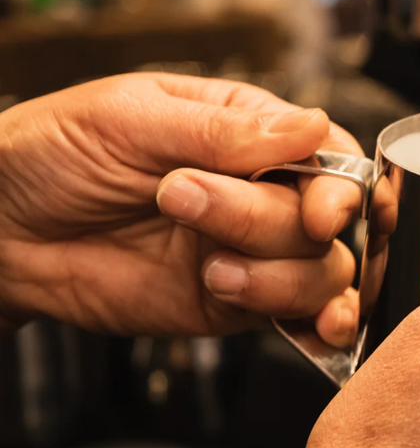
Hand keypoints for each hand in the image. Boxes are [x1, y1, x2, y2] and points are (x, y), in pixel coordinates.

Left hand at [0, 72, 363, 340]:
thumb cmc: (51, 154)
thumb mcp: (132, 118)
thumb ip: (226, 130)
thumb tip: (311, 125)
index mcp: (250, 132)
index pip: (330, 154)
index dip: (339, 186)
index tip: (317, 210)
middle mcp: (263, 191)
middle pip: (322, 219)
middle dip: (263, 222)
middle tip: (183, 202)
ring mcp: (251, 250)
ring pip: (321, 271)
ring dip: (277, 277)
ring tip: (210, 270)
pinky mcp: (234, 303)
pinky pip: (297, 316)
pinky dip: (317, 325)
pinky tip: (317, 328)